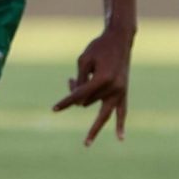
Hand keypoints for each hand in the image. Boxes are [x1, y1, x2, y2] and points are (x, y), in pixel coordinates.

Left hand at [53, 25, 132, 144]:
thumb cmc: (99, 47)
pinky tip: (120, 138)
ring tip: (85, 139)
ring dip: (87, 104)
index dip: (65, 102)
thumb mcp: (83, 60)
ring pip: (100, 110)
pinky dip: (121, 125)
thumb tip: (78, 101)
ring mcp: (120, 91)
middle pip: (87, 102)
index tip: (54, 109)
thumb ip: (80, 81)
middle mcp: (112, 88)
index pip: (80, 95)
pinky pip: (123, 112)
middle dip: (76, 94)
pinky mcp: (124, 92)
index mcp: (102, 79)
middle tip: (71, 79)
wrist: (120, 39)